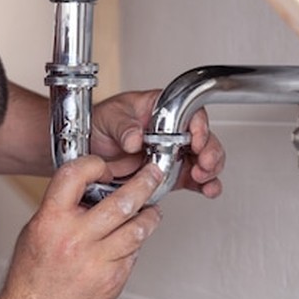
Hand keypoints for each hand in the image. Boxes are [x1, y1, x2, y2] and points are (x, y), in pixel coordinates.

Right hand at [0, 156, 162, 298]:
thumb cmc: (33, 272)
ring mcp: (96, 261)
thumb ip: (63, 206)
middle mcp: (75, 239)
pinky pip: (133, 253)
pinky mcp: (113, 279)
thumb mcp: (36, 228)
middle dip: (144, 183)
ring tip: (151, 210)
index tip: (105, 168)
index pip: (75, 176)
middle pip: (122, 202)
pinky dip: (136, 243)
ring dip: (149, 216)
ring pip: (137, 229)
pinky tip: (132, 239)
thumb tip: (92, 186)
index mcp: (51, 221)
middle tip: (153, 174)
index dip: (95, 165)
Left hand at [89, 90, 224, 198]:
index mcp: (160, 108)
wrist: (89, 146)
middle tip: (204, 163)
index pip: (188, 112)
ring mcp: (172, 152)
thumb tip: (135, 138)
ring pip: (203, 159)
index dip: (198, 126)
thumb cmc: (101, 122)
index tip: (196, 140)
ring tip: (203, 178)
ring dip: (209, 169)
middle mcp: (171, 130)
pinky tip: (207, 189)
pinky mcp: (170, 173)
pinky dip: (204, 185)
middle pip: (203, 137)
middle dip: (209, 151)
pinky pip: (193, 178)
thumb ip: (123, 126)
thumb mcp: (109, 118)